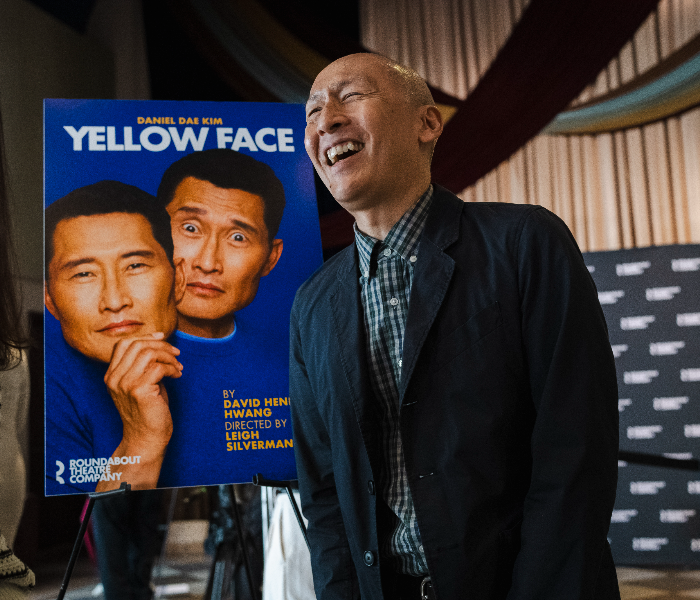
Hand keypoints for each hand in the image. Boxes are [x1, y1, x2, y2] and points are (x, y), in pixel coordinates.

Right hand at [97, 332, 181, 490]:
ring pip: (148, 353)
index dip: (145, 337)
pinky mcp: (139, 391)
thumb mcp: (140, 383)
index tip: (163, 338)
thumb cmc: (148, 410)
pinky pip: (158, 367)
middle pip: (136, 345)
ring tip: (177, 366)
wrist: (146, 439)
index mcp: (111, 375)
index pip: (123, 344)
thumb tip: (160, 343)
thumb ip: (144, 365)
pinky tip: (177, 375)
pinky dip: (172, 368)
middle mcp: (114, 378)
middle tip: (176, 353)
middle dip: (161, 345)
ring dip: (168, 356)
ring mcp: (125, 384)